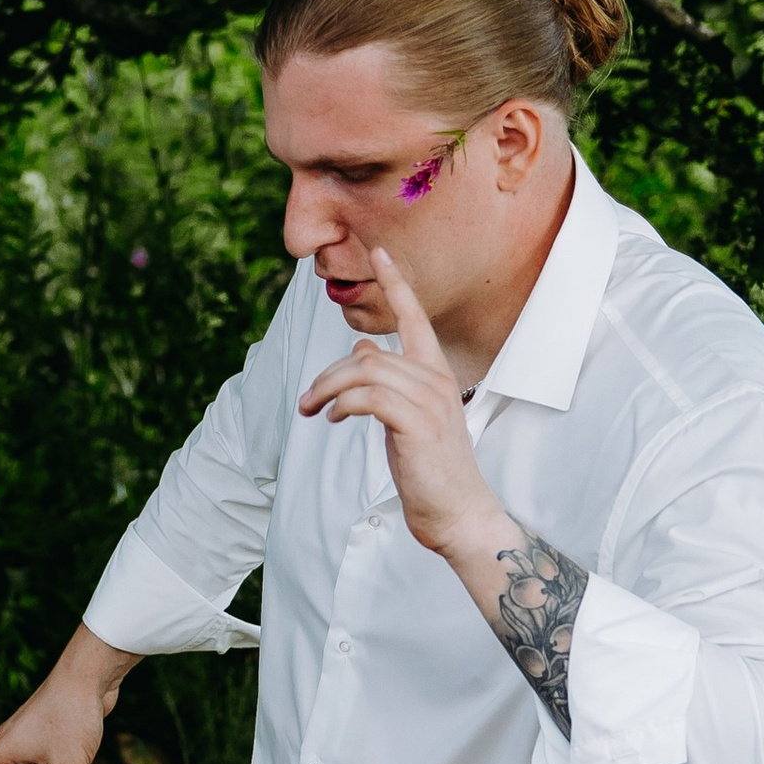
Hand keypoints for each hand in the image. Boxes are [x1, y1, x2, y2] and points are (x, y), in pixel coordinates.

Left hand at [297, 247, 503, 563]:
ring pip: (364, 372)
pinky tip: (331, 419)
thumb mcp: (406, 416)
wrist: (457, 512)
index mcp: (436, 373)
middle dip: (328, 375)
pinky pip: (368, 397)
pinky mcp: (418, 424)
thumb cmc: (431, 467)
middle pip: (369, 355)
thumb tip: (362, 350)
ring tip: (311, 411)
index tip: (380, 252)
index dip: (398, 284)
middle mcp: (436, 380)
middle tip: (306, 402)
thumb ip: (387, 382)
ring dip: (327, 390)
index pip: (416, 318)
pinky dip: (342, 405)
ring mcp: (430, 401)